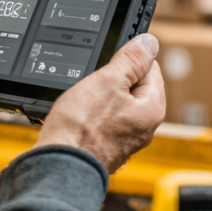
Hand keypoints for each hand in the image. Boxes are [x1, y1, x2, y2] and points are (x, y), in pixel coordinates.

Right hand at [35, 34, 164, 172]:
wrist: (59, 167)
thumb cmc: (82, 128)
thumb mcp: (108, 80)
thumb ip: (132, 59)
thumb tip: (149, 43)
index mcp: (153, 109)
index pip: (150, 67)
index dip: (127, 60)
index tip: (110, 64)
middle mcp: (144, 127)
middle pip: (133, 86)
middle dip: (113, 79)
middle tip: (94, 86)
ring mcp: (125, 139)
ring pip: (115, 102)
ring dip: (100, 96)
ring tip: (85, 104)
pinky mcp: (107, 146)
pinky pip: (103, 119)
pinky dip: (92, 114)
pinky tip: (80, 117)